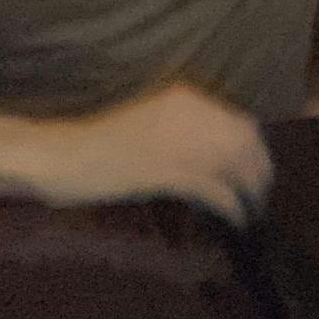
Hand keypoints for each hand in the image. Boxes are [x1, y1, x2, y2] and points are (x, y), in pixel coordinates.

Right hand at [49, 85, 273, 224]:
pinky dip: (230, 207)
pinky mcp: (168, 171)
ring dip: (249, 192)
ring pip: (236, 167)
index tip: (257, 168)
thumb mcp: (151, 124)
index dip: (255, 149)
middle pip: (246, 144)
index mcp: (185, 97)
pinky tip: (235, 220)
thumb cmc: (97, 140)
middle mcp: (190, 113)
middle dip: (259, 171)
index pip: (241, 121)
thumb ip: (185, 132)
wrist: (58, 154)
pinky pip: (215, 190)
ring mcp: (179, 142)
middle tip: (260, 194)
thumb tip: (220, 155)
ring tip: (250, 211)